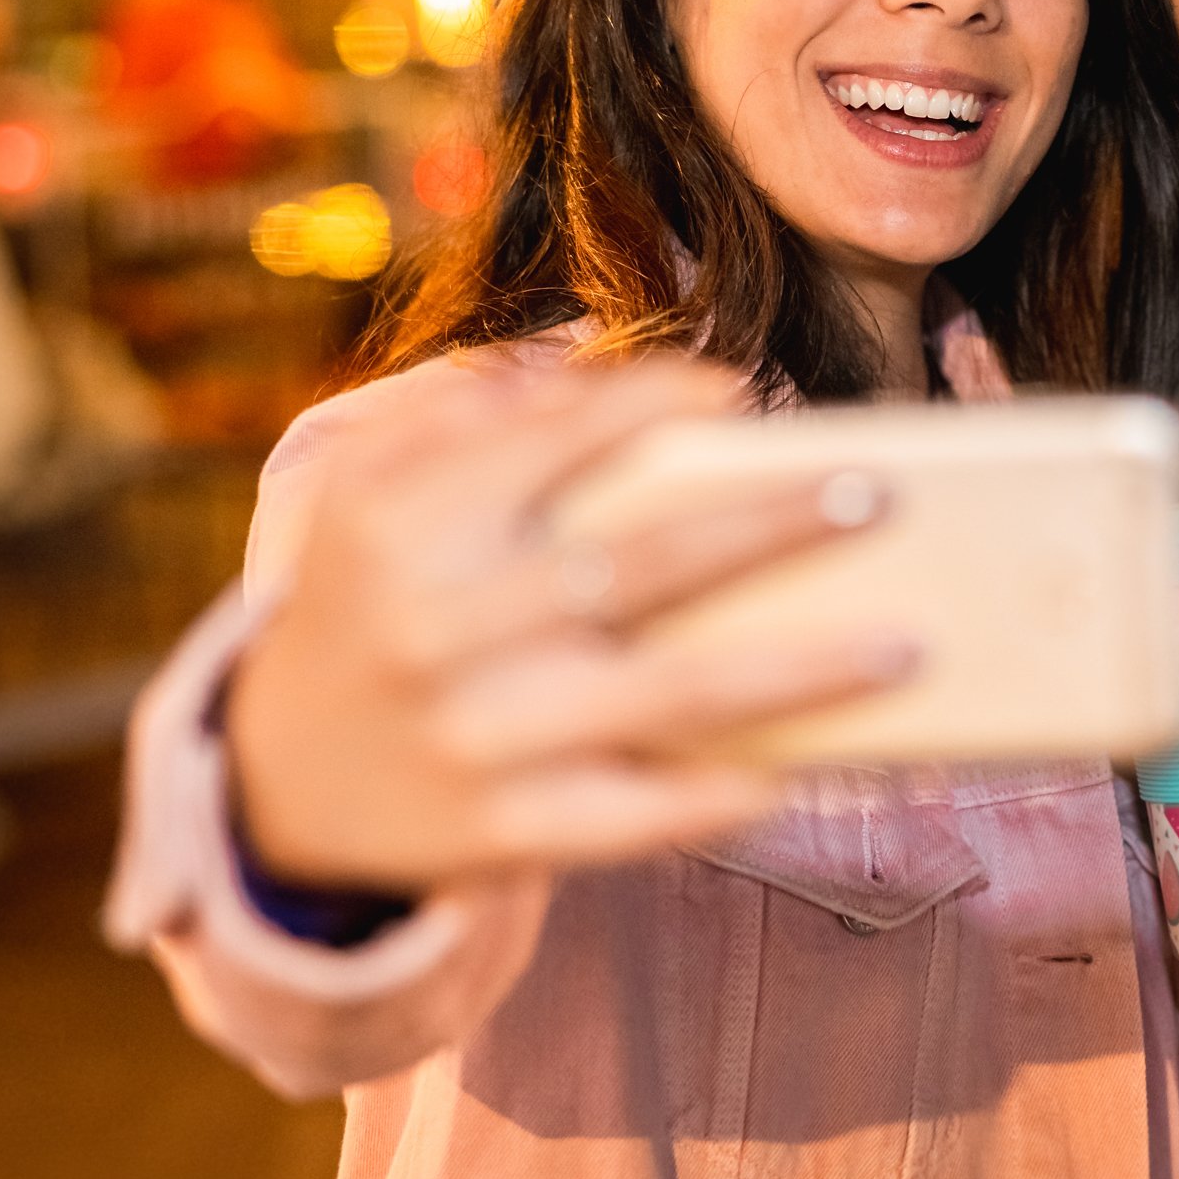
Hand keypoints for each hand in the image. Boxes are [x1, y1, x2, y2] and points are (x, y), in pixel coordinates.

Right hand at [229, 355, 917, 890]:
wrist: (272, 789)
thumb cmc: (364, 608)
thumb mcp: (369, 493)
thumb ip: (468, 410)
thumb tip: (589, 344)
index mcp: (403, 521)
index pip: (555, 437)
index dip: (658, 403)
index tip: (746, 394)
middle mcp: (438, 626)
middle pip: (639, 561)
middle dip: (772, 525)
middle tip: (879, 496)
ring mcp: (477, 738)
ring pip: (668, 693)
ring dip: (800, 670)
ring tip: (907, 646)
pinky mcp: (503, 834)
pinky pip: (636, 812)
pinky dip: (719, 793)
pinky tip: (796, 771)